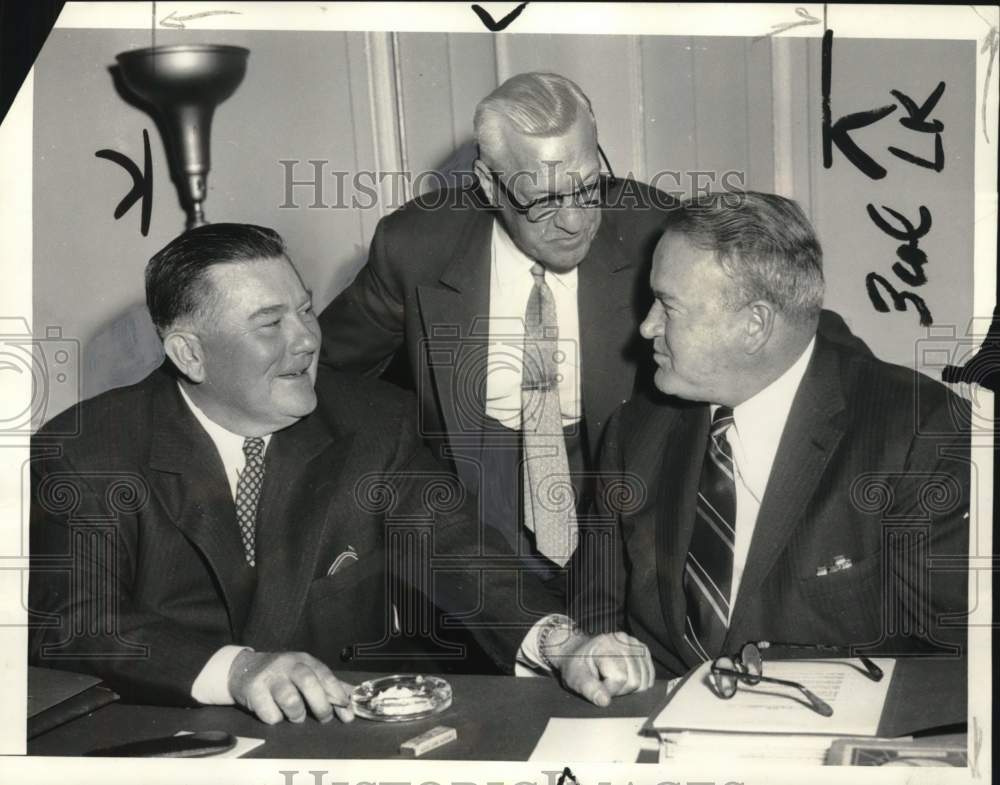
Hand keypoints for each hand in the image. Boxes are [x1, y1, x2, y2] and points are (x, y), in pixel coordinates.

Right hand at [227, 650, 354, 724]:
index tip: (344, 706)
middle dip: (320, 704)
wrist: (244, 669)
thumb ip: (329, 686)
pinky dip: (276, 718)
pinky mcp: (253, 690)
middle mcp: (288, 665)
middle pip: (309, 683)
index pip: (324, 674)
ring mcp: (270, 677)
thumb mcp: (306, 673)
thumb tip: (354, 698)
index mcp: (304, 660)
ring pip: (290, 699)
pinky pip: (270, 712)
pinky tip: (275, 713)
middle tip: (324, 718)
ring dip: (297, 714)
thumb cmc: (282, 674)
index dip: (337, 691)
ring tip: (296, 716)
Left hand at [545, 630, 654, 706]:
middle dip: (621, 690)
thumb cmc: (576, 666)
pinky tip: (626, 680)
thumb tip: (605, 702)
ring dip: (631, 687)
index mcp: (605, 645)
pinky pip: (650, 673)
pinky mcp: (641, 649)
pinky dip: (641, 682)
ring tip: (614, 682)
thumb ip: (590, 689)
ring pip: (644, 679)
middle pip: (635, 680)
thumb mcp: (576, 678)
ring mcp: (634, 643)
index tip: (598, 689)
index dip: (610, 691)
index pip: (620, 678)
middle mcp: (623, 640)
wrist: (578, 652)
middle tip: (606, 686)